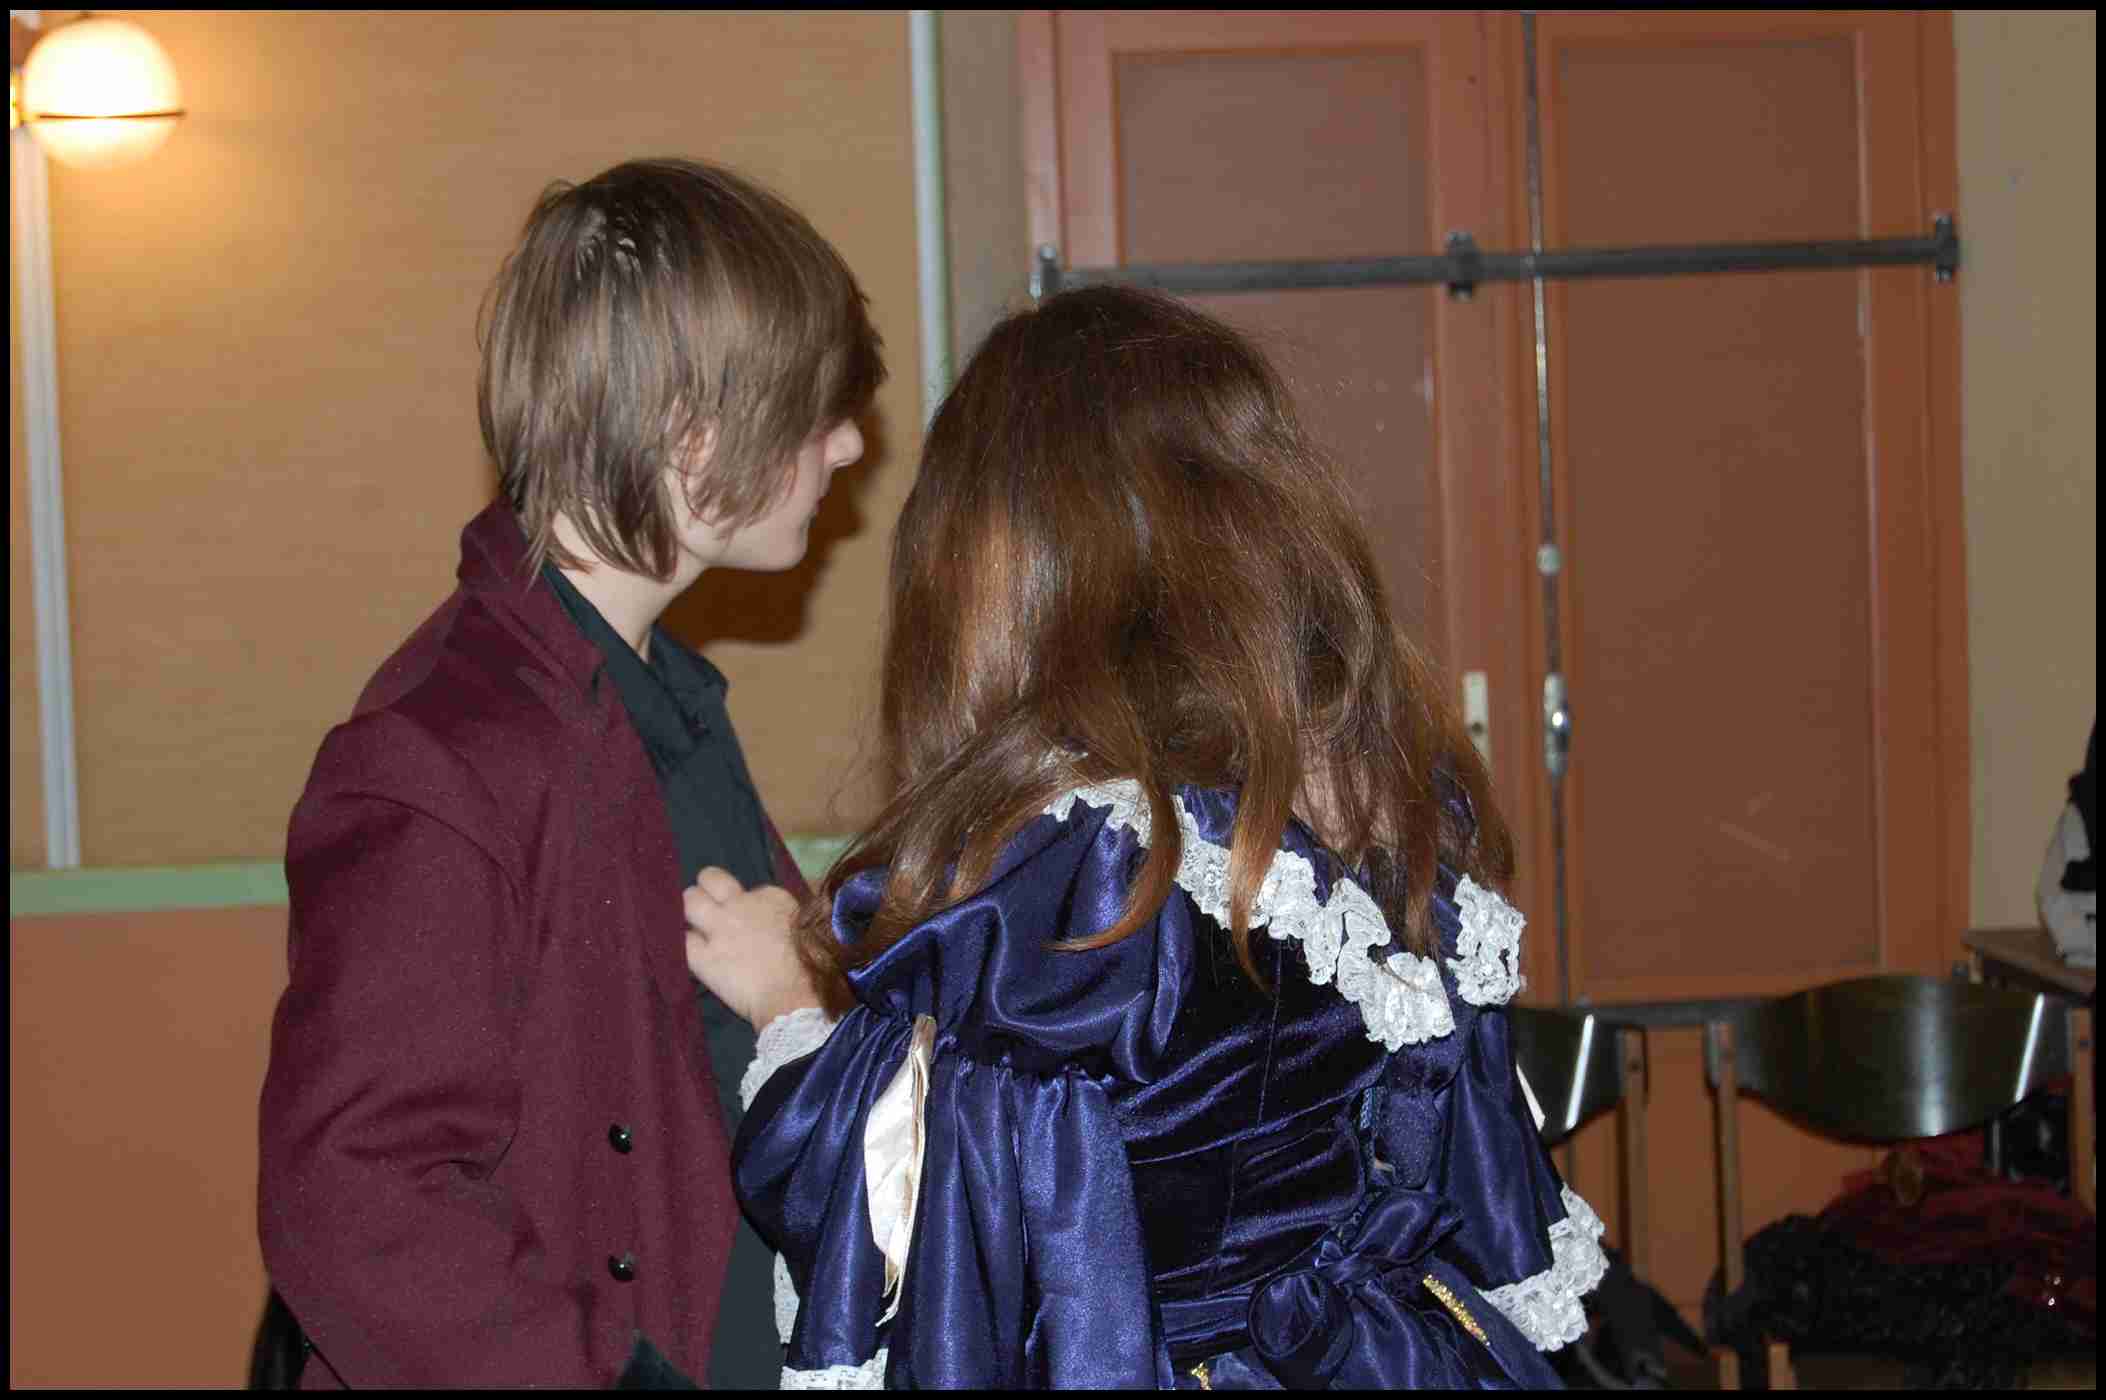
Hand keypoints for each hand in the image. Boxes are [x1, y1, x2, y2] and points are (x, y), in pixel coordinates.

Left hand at [682, 867, 819, 1030]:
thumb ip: (785, 915)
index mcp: (770, 896)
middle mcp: (739, 904)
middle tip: (709, 908)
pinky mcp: (701, 956)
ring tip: (694, 925)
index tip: (750, 918)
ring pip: (688, 901)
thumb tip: (780, 916)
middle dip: (706, 891)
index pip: (748, 887)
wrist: (792, 996)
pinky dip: (682, 945)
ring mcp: (717, 928)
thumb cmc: (809, 966)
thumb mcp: (804, 927)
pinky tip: (690, 951)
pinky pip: (681, 941)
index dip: (746, 902)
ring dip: (690, 911)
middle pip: (709, 879)